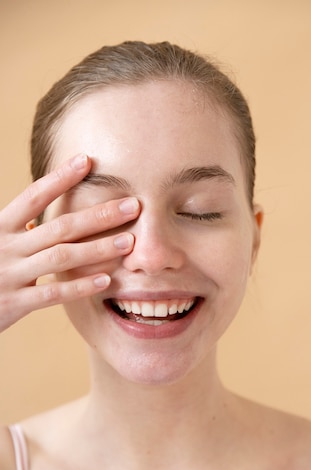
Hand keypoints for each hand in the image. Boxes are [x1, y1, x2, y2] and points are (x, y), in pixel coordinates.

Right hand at [0, 154, 139, 331]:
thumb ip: (14, 232)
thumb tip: (34, 220)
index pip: (34, 196)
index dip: (61, 178)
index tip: (88, 161)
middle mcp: (5, 246)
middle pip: (60, 226)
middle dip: (99, 215)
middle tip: (133, 206)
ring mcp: (9, 274)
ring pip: (61, 257)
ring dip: (98, 248)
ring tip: (129, 242)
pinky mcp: (13, 303)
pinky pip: (53, 293)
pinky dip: (80, 287)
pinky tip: (106, 281)